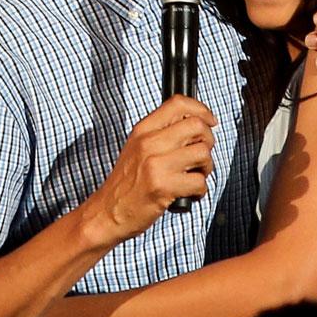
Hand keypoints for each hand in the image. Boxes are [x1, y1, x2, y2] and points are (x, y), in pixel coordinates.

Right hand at [89, 95, 216, 243]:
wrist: (107, 212)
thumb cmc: (126, 184)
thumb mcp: (136, 148)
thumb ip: (161, 133)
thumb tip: (196, 124)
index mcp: (143, 130)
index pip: (178, 104)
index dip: (201, 110)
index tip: (210, 121)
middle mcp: (148, 143)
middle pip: (197, 126)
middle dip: (208, 141)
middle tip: (201, 155)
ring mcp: (156, 165)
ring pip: (202, 153)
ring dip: (206, 167)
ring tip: (194, 175)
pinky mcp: (163, 187)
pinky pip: (199, 182)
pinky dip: (200, 191)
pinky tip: (188, 193)